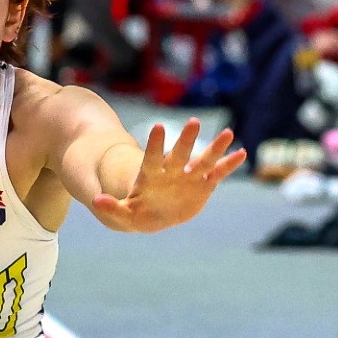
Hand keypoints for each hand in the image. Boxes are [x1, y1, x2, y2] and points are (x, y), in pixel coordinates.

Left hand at [91, 119, 246, 232]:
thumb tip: (96, 201)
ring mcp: (189, 176)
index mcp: (152, 176)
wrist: (154, 216)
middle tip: (194, 122)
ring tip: (228, 133)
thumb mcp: (123, 214)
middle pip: (180, 153)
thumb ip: (112, 208)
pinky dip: (228, 165)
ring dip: (215, 148)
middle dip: (187, 139)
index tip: (160, 127)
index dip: (156, 144)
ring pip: (203, 160)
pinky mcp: (203, 185)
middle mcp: (172, 171)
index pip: (153, 157)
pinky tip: (241, 154)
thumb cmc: (137, 212)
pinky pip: (217, 173)